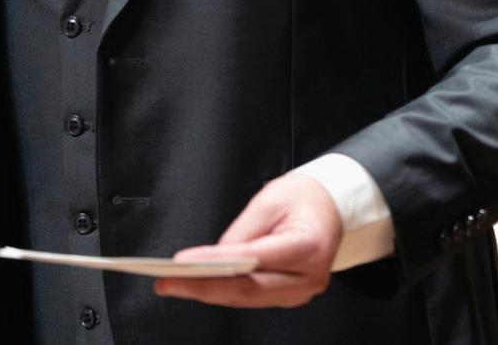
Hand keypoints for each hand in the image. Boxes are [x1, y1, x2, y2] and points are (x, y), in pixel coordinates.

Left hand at [154, 172, 342, 308]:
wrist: (329, 207)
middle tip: (168, 281)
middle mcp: (309, 277)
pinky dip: (224, 292)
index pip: (255, 260)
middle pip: (249, 289)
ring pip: (248, 298)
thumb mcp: (271, 198)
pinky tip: (199, 285)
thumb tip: (215, 257)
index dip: (217, 264)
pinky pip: (252, 297)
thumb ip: (243, 230)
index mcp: (309, 246)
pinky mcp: (289, 294)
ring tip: (174, 283)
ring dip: (209, 293)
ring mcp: (300, 291)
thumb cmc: (304, 198)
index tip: (184, 262)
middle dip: (203, 287)